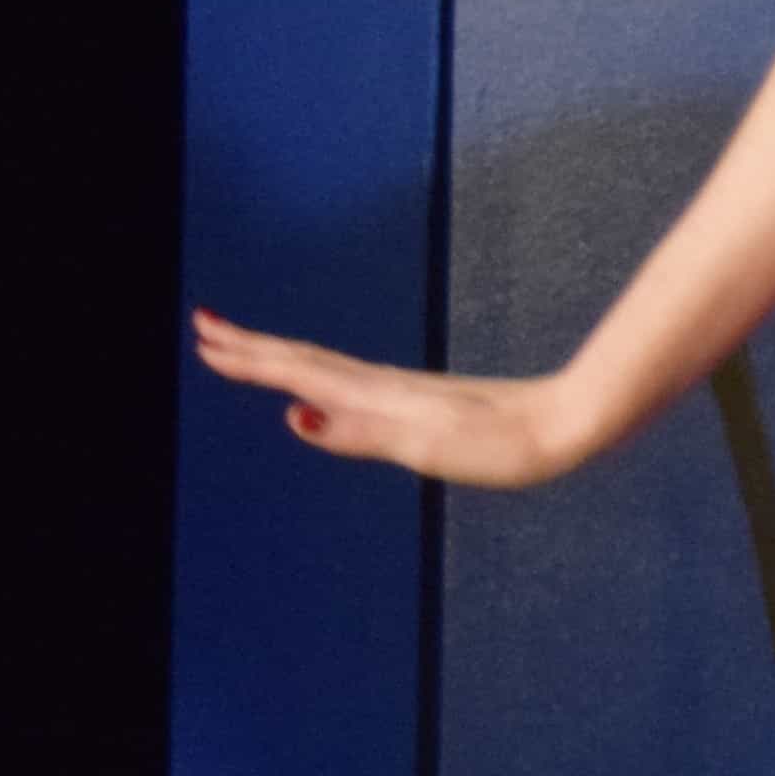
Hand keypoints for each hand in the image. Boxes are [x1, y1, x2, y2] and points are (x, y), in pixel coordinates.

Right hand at [191, 310, 600, 487]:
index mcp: (379, 396)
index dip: (250, 357)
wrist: (570, 424)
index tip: (203, 338)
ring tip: (247, 352)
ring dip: (282, 359)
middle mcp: (387, 387)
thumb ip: (359, 433)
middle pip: (307, 360)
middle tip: (204, 328)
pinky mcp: (427, 402)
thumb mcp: (426, 447)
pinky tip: (323, 390)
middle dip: (253, 347)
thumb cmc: (504, 444)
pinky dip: (322, 377)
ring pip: (328, 367)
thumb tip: (293, 416)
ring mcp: (406, 392)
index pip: (299, 370)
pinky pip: (354, 382)